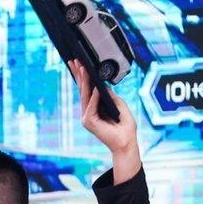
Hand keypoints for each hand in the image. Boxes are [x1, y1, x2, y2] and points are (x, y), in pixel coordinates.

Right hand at [70, 60, 141, 174]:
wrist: (127, 142)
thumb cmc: (125, 126)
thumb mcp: (119, 105)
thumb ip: (110, 95)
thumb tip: (102, 84)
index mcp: (95, 108)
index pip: (87, 89)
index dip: (83, 77)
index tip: (79, 64)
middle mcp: (88, 112)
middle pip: (82, 90)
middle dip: (79, 75)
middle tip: (75, 61)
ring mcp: (87, 117)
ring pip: (84, 96)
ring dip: (84, 81)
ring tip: (83, 68)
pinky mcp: (89, 122)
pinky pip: (90, 106)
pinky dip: (93, 97)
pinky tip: (95, 87)